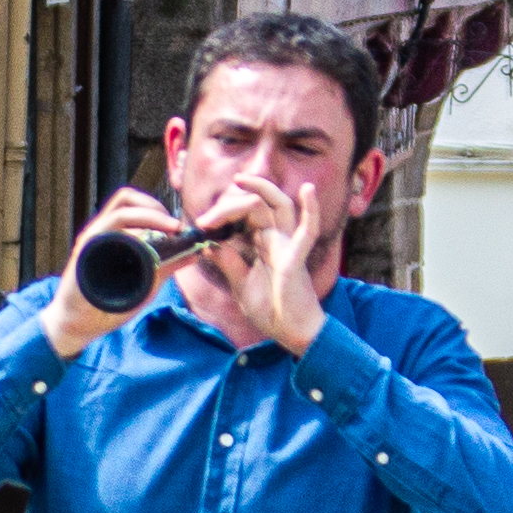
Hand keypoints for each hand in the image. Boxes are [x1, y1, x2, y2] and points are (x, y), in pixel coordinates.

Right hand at [45, 186, 188, 356]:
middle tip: (175, 227)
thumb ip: (168, 266)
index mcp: (113, 233)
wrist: (77, 324)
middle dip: (156, 209)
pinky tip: (146, 248)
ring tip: (167, 232)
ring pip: (119, 213)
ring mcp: (91, 240)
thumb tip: (197, 251)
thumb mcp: (146, 283)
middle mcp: (101, 231)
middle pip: (126, 199)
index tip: (178, 226)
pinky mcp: (84, 254)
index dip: (158, 207)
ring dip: (148, 217)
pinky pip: (107, 235)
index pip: (134, 204)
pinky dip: (131, 237)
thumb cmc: (109, 303)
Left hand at [191, 176, 328, 355]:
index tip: (201, 226)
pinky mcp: (297, 258)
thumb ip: (228, 263)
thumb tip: (208, 245)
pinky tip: (308, 191)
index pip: (243, 215)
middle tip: (206, 220)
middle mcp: (277, 239)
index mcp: (263, 244)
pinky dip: (311, 210)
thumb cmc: (271, 311)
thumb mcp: (241, 285)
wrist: (290, 333)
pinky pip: (308, 231)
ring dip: (262, 188)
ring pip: (279, 205)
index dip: (221, 214)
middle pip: (256, 206)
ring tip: (242, 179)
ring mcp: (288, 245)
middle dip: (228, 206)